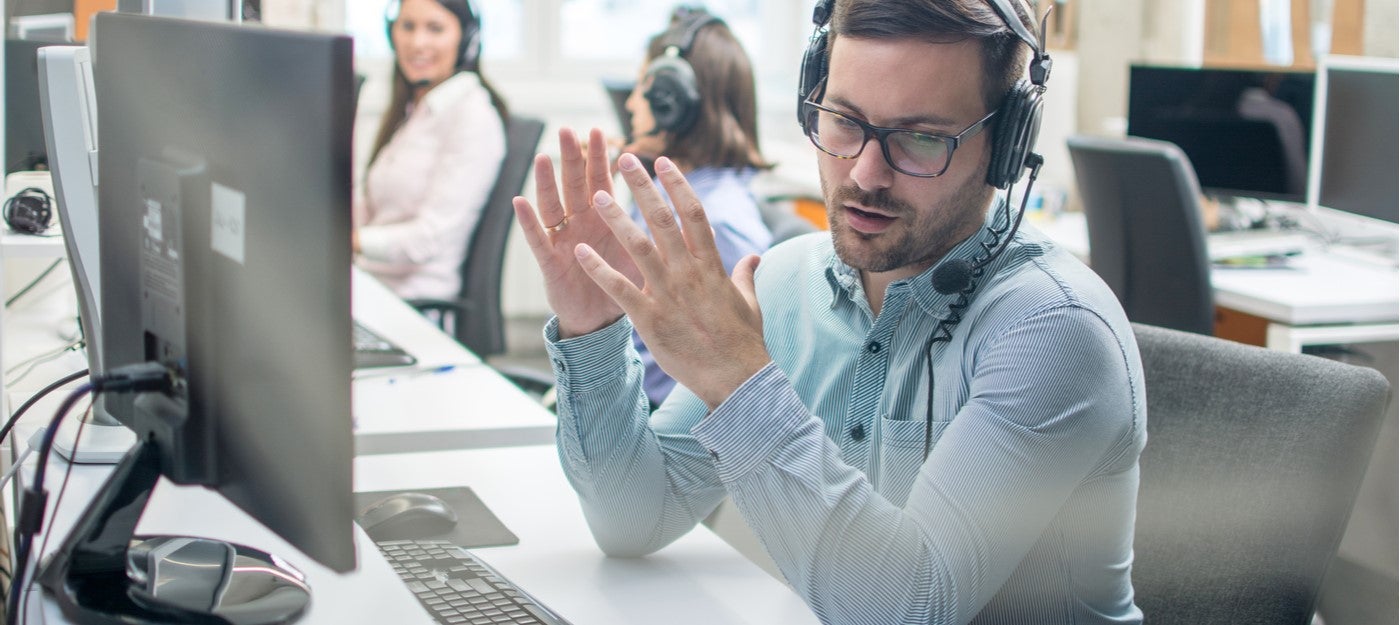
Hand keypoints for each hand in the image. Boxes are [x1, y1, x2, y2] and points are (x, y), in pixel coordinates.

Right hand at [514, 128, 641, 337]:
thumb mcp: (644, 256)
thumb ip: (660, 235)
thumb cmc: (624, 284)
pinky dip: (529, 222)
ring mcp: (563, 241)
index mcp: (605, 219)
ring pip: (553, 206)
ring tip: (541, 158)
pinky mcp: (551, 264)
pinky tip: (519, 202)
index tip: (601, 131)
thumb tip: (704, 221)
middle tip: (567, 131)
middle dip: (571, 159)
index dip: (600, 158)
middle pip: (574, 186)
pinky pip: (538, 240)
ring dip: (546, 183)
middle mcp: (581, 224)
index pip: (601, 181)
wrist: (602, 321)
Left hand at [573, 154, 769, 408]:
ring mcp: (668, 294)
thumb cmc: (743, 341)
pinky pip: (619, 288)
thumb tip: (753, 257)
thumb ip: (745, 274)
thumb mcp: (748, 301)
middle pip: (662, 219)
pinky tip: (579, 252)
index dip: (677, 184)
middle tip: (624, 159)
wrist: (736, 379)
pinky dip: (598, 269)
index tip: (663, 161)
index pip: (693, 213)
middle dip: (641, 186)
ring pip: (637, 247)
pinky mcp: (649, 319)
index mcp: (712, 265)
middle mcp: (688, 273)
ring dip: (615, 218)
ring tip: (596, 195)